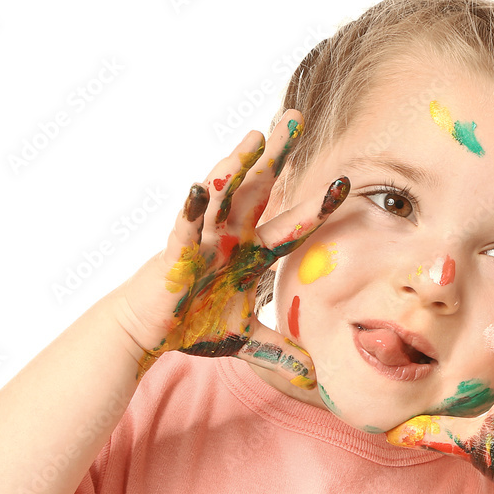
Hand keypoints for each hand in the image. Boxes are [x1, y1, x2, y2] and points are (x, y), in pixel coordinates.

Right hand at [112, 111, 348, 389]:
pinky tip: (200, 188)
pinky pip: (185, 227)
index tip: (344, 183)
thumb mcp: (246, 340)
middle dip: (276, 154)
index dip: (315, 207)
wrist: (149, 331)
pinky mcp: (174, 253)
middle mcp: (228, 237)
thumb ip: (279, 351)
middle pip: (257, 189)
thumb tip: (313, 376)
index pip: (289, 226)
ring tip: (255, 139)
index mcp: (249, 253)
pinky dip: (192, 209)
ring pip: (221, 197)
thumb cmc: (193, 324)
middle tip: (295, 117)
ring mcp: (201, 240)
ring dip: (237, 168)